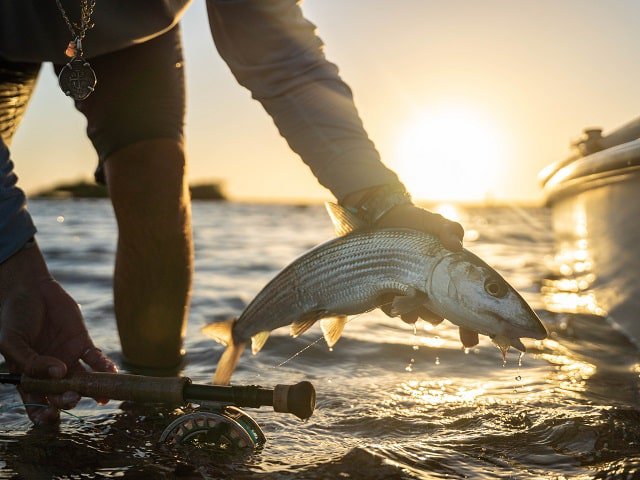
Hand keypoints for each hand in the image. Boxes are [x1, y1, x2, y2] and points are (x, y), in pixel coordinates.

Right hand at [0, 242, 116, 424]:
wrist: (29, 288)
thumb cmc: (14, 317)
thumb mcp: (13, 341)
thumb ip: (31, 361)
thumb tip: (57, 373)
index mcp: (28, 376)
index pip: (36, 401)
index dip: (43, 413)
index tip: (51, 417)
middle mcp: (50, 371)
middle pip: (61, 393)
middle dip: (67, 399)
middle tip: (72, 397)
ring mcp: (67, 358)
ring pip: (82, 380)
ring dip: (93, 389)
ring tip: (102, 395)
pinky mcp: (82, 343)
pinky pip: (96, 359)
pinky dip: (105, 366)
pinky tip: (112, 372)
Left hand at [375, 204, 478, 347]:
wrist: (386, 220)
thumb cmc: (418, 222)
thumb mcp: (437, 224)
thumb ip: (450, 230)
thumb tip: (456, 244)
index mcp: (454, 278)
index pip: (471, 305)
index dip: (474, 325)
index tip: (474, 337)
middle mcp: (436, 290)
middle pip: (446, 316)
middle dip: (444, 319)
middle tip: (441, 318)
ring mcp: (414, 295)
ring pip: (422, 316)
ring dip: (419, 313)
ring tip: (413, 302)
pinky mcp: (391, 296)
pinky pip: (397, 311)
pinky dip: (398, 309)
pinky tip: (395, 301)